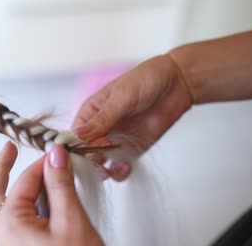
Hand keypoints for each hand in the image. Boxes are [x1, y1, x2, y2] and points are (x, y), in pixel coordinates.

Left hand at [0, 142, 102, 245]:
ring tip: (41, 173)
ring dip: (20, 186)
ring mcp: (10, 242)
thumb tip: (55, 154)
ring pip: (6, 204)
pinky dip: (28, 202)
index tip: (60, 151)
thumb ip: (60, 184)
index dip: (44, 163)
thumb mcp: (71, 221)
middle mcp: (3, 233)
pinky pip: (17, 218)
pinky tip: (45, 198)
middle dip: (3, 168)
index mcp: (10, 223)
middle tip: (10, 149)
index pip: (24, 180)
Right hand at [72, 54, 192, 180]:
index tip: (84, 153)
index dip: (75, 147)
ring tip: (116, 166)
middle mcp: (99, 129)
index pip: (74, 135)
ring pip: (100, 164)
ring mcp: (115, 141)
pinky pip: (119, 167)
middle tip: (103, 159)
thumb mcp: (122, 97)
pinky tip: (126, 167)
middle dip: (91, 161)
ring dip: (104, 170)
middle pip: (85, 153)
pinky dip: (119, 172)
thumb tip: (76, 134)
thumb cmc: (147, 79)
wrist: (178, 83)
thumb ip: (102, 118)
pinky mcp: (131, 150)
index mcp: (91, 112)